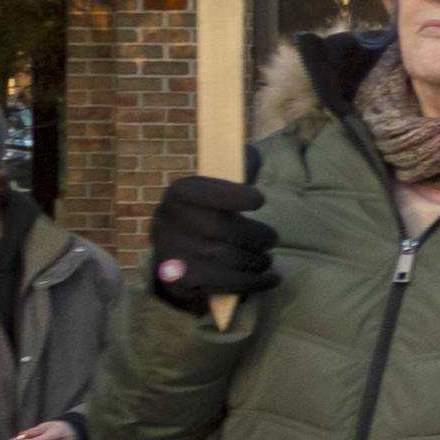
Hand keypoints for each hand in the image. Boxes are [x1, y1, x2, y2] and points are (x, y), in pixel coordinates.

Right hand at [147, 174, 274, 305]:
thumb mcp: (218, 188)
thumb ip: (237, 169)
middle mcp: (168, 221)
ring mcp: (171, 253)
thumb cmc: (208, 214)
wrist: (177, 255)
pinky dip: (254, 282)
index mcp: (179, 193)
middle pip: (223, 229)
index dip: (236, 196)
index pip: (206, 192)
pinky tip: (271, 278)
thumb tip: (252, 155)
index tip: (259, 200)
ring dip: (257, 260)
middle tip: (271, 239)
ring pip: (227, 258)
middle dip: (258, 236)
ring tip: (266, 259)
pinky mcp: (179, 281)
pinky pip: (223, 283)